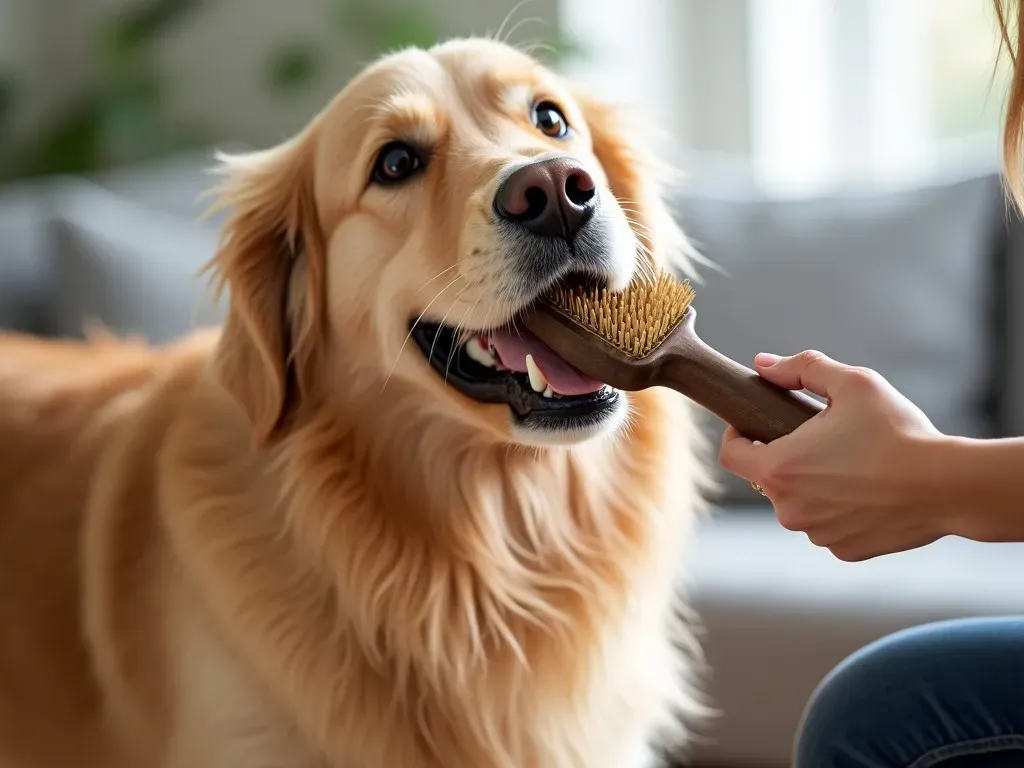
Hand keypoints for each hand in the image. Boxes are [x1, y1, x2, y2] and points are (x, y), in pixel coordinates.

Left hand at [718, 350, 949, 560]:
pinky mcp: (844, 551)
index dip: (738, 434)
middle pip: (768, 478)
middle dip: (786, 456)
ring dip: (813, 485)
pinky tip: (868, 492)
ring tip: (851, 464)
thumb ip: (802, 369)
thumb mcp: (853, 384)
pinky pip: (829, 525)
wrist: (949, 485)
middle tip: (821, 438)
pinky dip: (840, 509)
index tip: (755, 423)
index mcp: (780, 468)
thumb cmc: (898, 432)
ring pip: (799, 504)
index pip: (731, 454)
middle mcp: (789, 509)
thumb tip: (764, 364)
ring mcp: (816, 534)